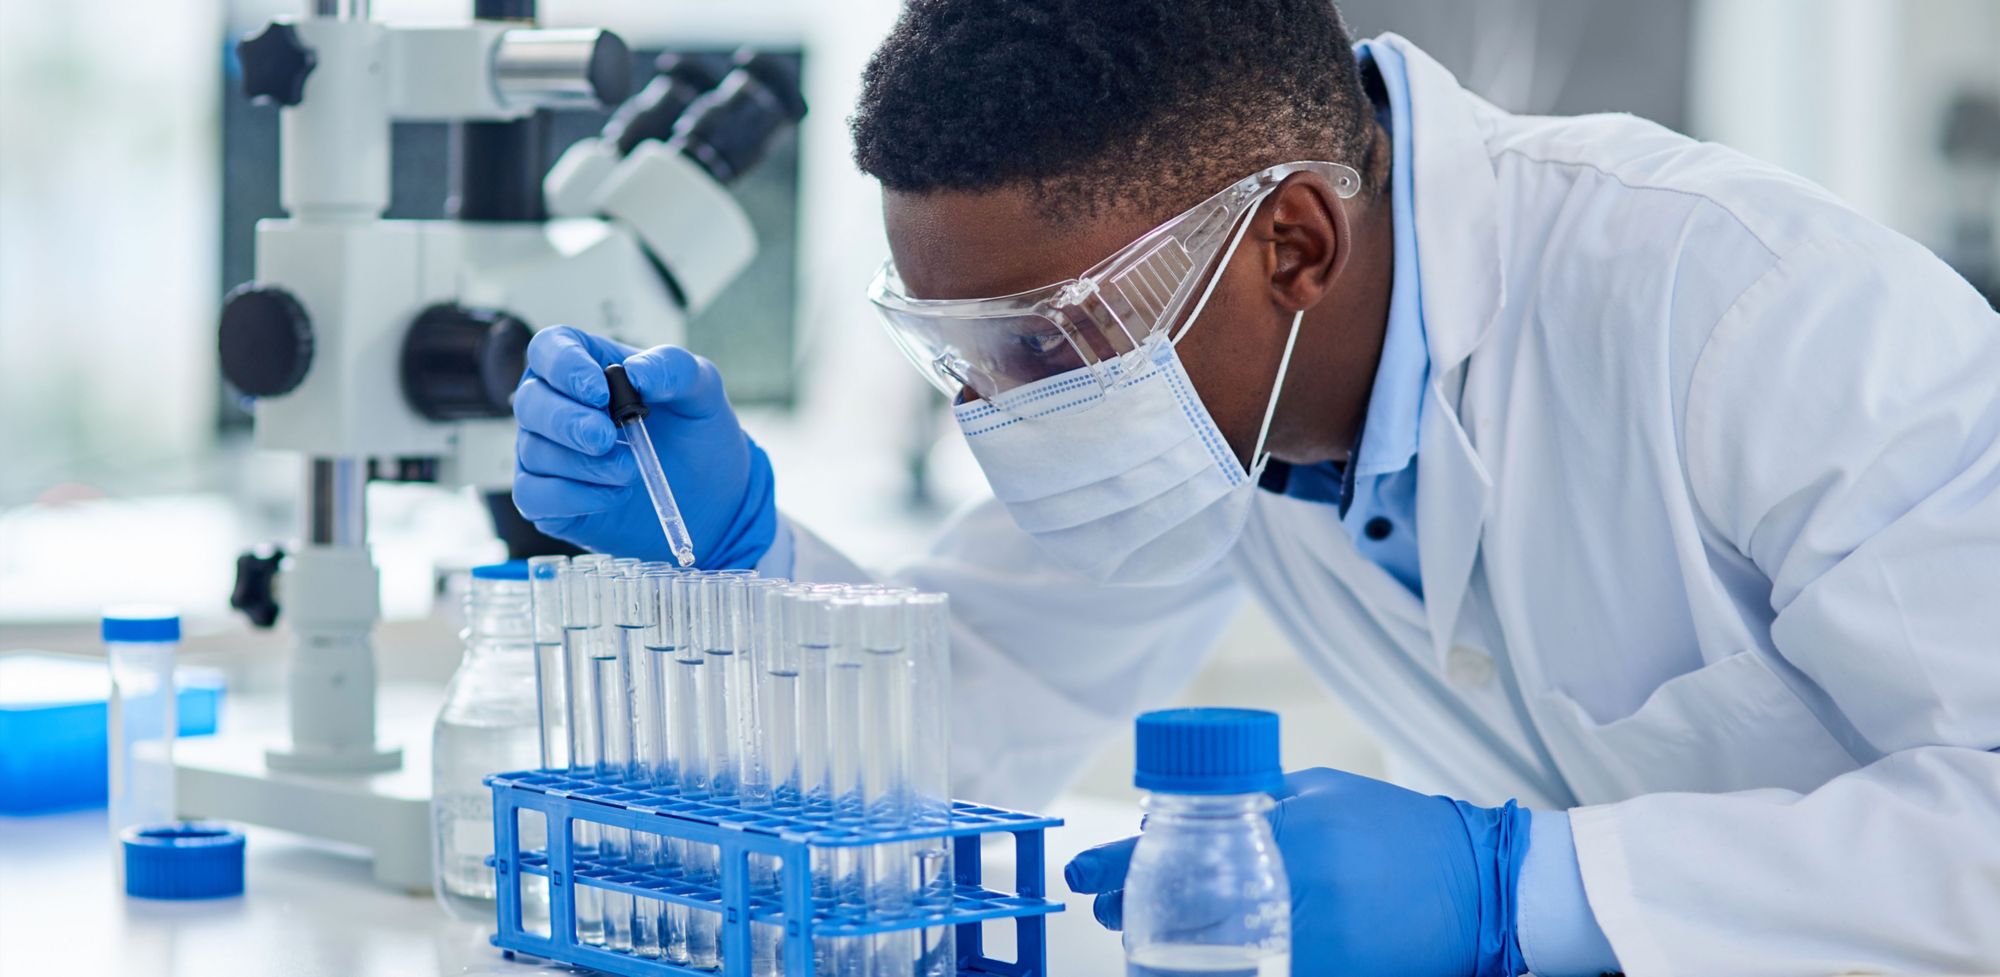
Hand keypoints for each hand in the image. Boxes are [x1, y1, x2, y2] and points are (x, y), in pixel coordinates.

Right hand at [511, 326, 776, 566]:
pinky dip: (573, 497)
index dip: (564, 366)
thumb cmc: (697, 432)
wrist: (712, 495)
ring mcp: (547, 453)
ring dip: (583, 465)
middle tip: (606, 438)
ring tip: (630, 470)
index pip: (549, 348)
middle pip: (531, 401)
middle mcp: (556, 406)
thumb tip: (636, 372)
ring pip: (534, 451)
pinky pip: (533, 496)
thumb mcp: (700, 390)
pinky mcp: (548, 499)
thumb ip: (673, 368)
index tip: (598, 393)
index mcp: (585, 366)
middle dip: (566, 422)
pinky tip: (614, 494)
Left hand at [1064, 768, 1529, 976]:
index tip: (1085, 876)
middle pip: (1183, 912)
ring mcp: (1314, 942)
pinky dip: (1221, 971)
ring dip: (1170, 952)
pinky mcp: (1330, 976)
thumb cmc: (1399, 832)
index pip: (1179, 848)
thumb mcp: (1323, 793)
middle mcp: (1296, 888)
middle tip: (1113, 908)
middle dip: (1136, 912)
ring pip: (1212, 959)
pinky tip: (1205, 963)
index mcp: (1290, 829)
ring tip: (1147, 942)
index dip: (1118, 867)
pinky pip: (1259, 975)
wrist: (1483, 887)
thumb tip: (1187, 814)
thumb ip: (1260, 800)